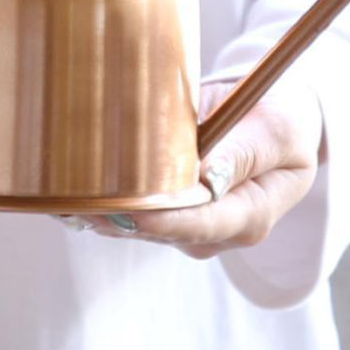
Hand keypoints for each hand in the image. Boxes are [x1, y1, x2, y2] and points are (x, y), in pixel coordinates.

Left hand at [72, 76, 324, 258]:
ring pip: (142, 225)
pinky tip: (71, 197)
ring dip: (106, 213)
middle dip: (122, 218)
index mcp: (252, 214)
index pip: (202, 224)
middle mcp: (218, 230)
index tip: (129, 211)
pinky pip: (135, 213)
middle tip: (78, 202)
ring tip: (65, 198)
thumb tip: (208, 176)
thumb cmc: (283, 119)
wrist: (279, 121)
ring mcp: (193, 225)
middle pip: (163, 230)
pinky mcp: (172, 211)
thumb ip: (244, 153)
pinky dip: (106, 204)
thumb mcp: (278, 129)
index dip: (163, 219)